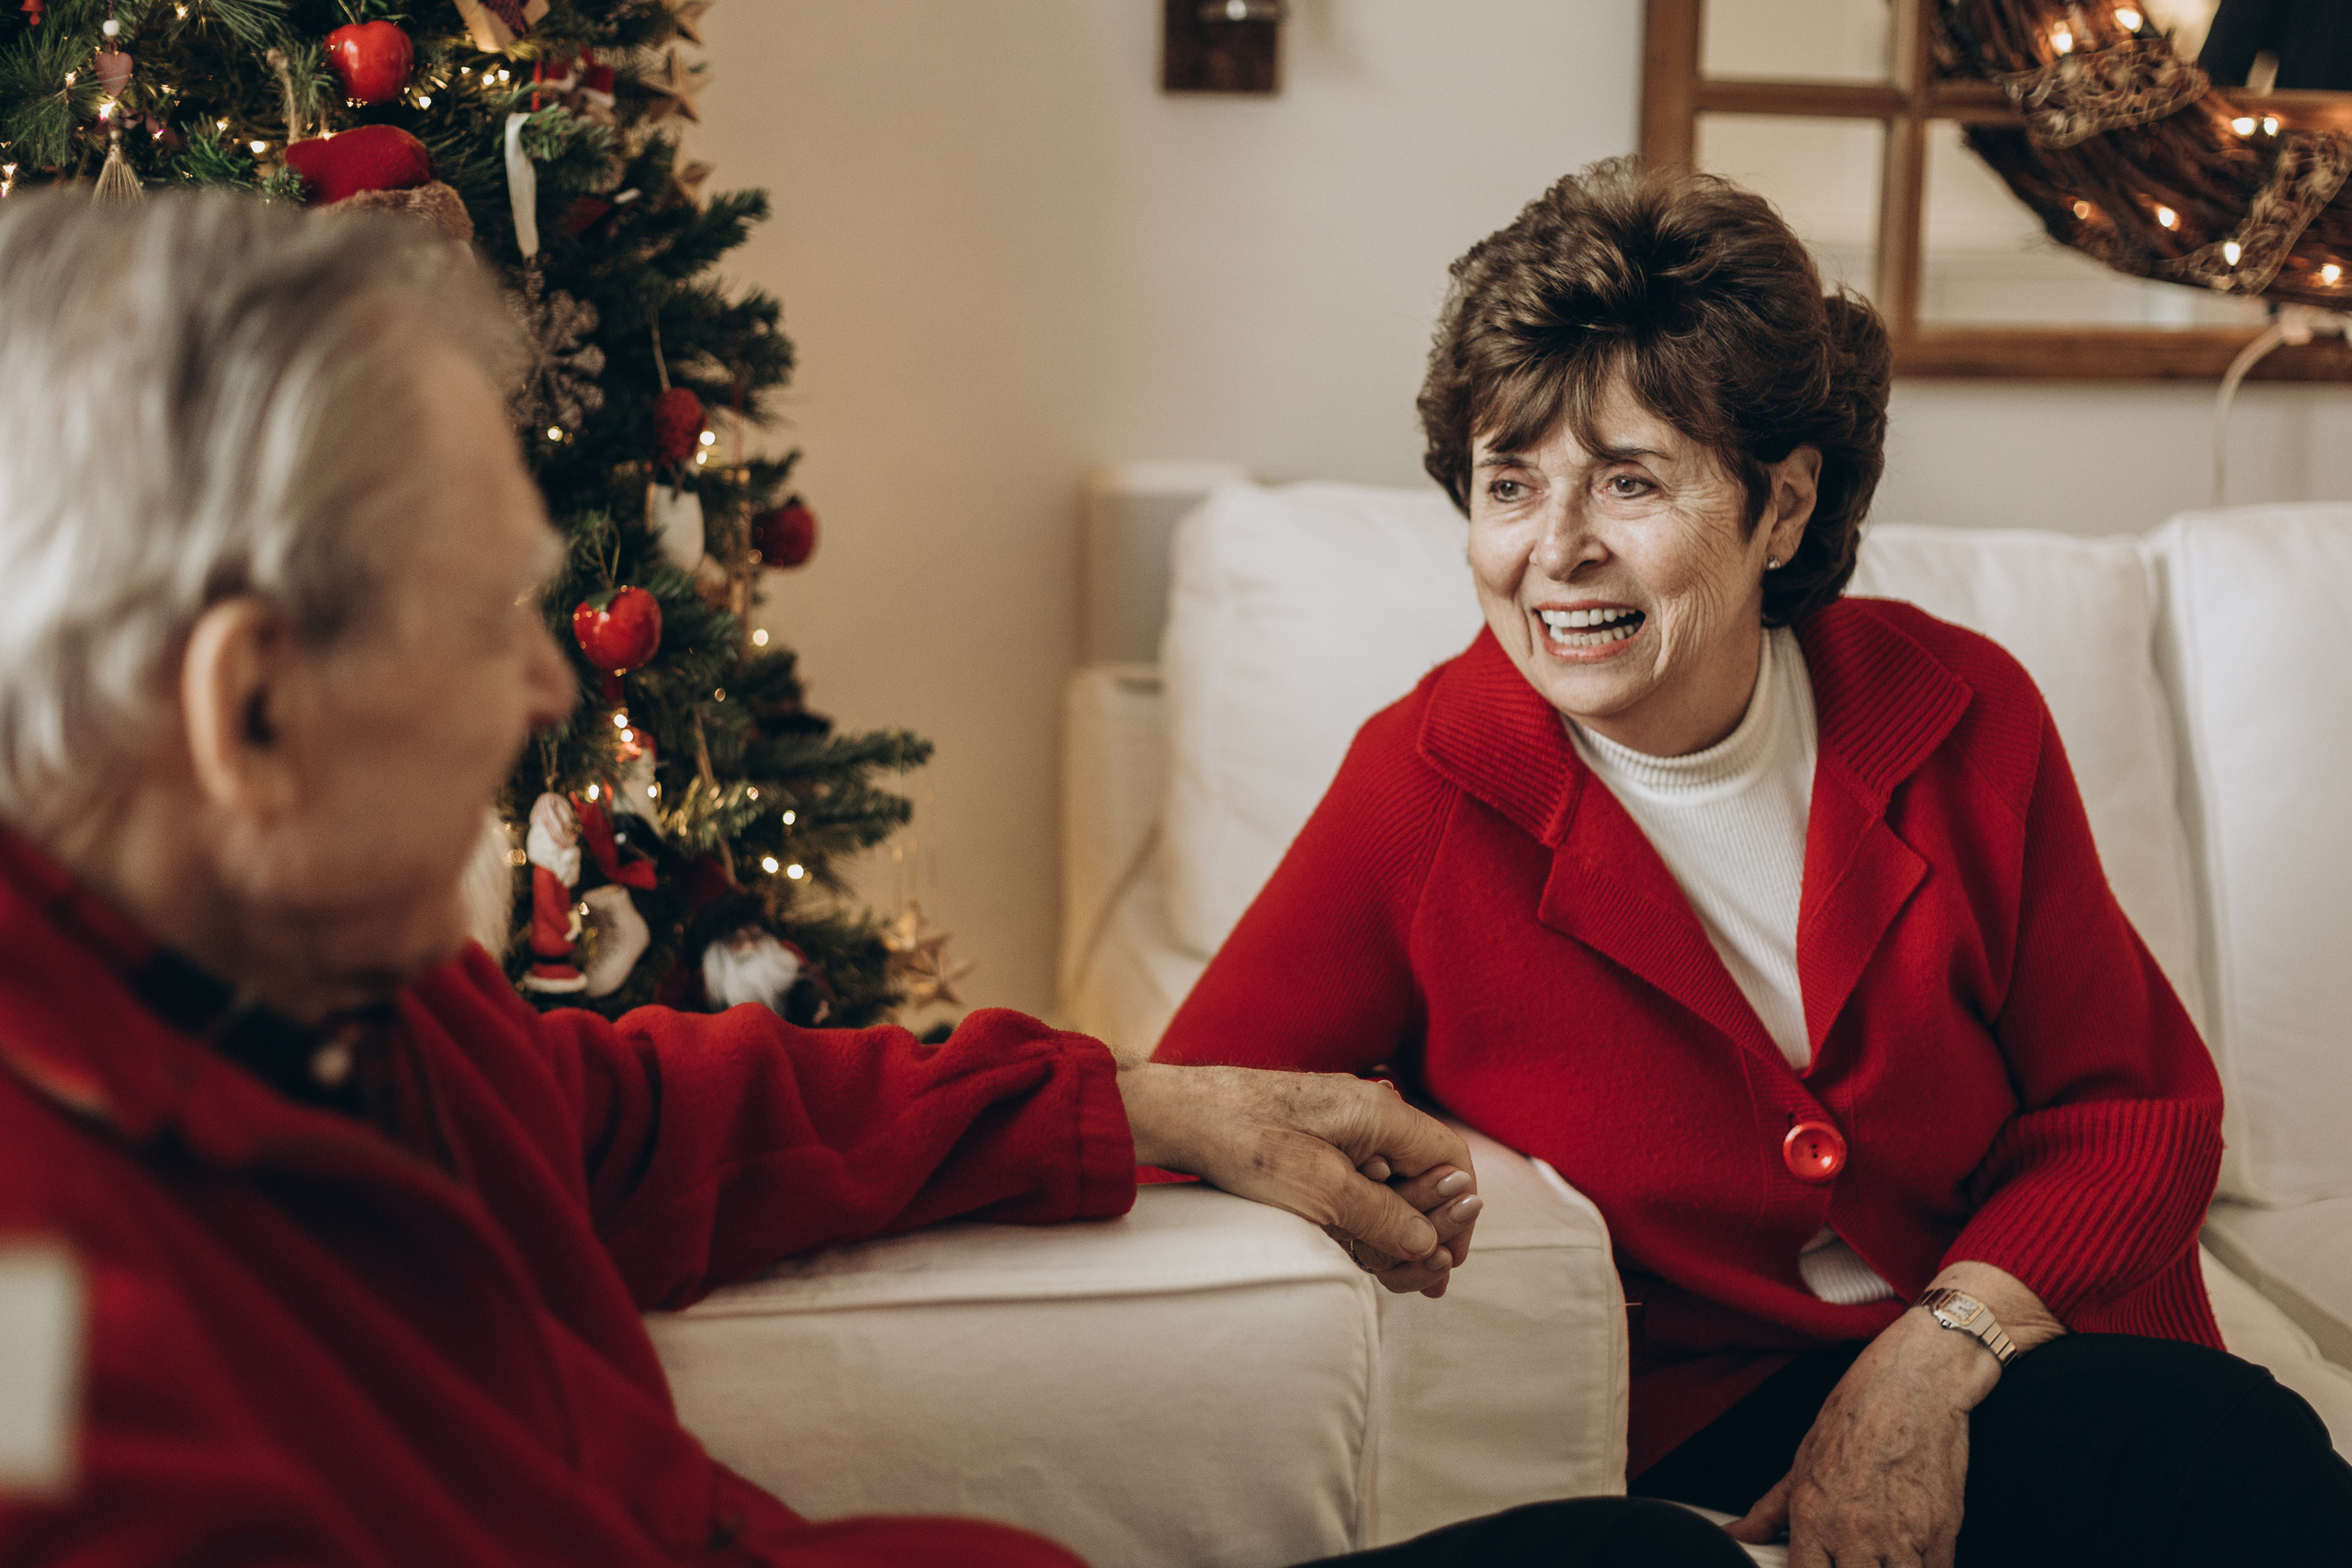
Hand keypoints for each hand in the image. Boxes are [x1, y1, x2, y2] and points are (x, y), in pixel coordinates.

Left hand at [1117, 1062, 1478, 1296]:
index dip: (1457, 1214)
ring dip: (1395, 1225)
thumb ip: (1383, 1218)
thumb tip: (1428, 1246)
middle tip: (1422, 1279)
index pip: (1452, 1162)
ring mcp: (1342, 1123)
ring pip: (1394, 1180)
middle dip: (1428, 1228)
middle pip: (1427, 1174)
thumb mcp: (1321, 1191)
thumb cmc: (1246, 1141)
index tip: (1445, 1261)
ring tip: (1384, 1267)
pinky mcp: (1316, 1137)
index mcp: (1381, 1113)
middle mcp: (1368, 1112)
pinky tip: (1354, 1243)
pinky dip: (1365, 1211)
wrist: (1179, 1115)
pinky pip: (1360, 1176)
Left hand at [1726, 1263, 2063, 1565]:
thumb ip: (1770, 1509)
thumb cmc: (1856, 1416)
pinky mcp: (1943, 1533)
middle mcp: (1854, 1534)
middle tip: (1852, 1562)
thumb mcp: (1802, 1461)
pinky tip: (1912, 1557)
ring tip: (1880, 1560)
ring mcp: (1901, 1537)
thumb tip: (1739, 1535)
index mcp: (1813, 1517)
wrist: (1913, 1383)